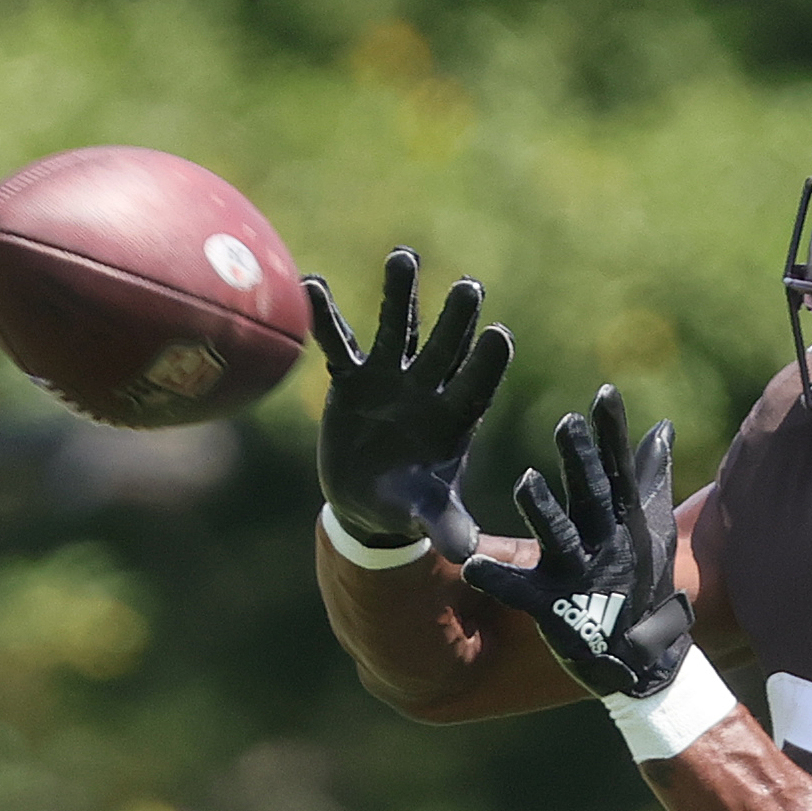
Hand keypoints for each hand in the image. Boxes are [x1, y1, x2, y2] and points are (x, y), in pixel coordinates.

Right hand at [307, 247, 512, 561]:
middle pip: (445, 348)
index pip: (475, 386)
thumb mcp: (426, 516)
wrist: (370, 499)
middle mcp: (428, 390)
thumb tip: (463, 553)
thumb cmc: (409, 504)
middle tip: (470, 287)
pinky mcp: (352, 380)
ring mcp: (391, 379)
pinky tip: (311, 284)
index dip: (486, 363)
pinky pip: (338, 343)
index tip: (500, 334)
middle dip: (456, 319)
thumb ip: (444, 526)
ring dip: (400, 294)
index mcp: (454, 420)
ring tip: (404, 257)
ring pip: (400, 329)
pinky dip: (325, 317)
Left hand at [462, 385, 692, 697]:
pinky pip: (521, 593)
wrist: (643, 655)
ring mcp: (581, 577)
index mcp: (622, 521)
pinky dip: (499, 580)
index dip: (612, 433)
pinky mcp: (553, 609)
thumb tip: (663, 426)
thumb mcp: (649, 526)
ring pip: (560, 539)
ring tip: (526, 480)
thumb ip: (650, 474)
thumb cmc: (642, 580)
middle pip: (593, 496)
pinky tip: (471, 565)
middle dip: (580, 461)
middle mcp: (605, 545)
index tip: (604, 394)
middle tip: (567, 423)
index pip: (618, 469)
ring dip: (544, 511)